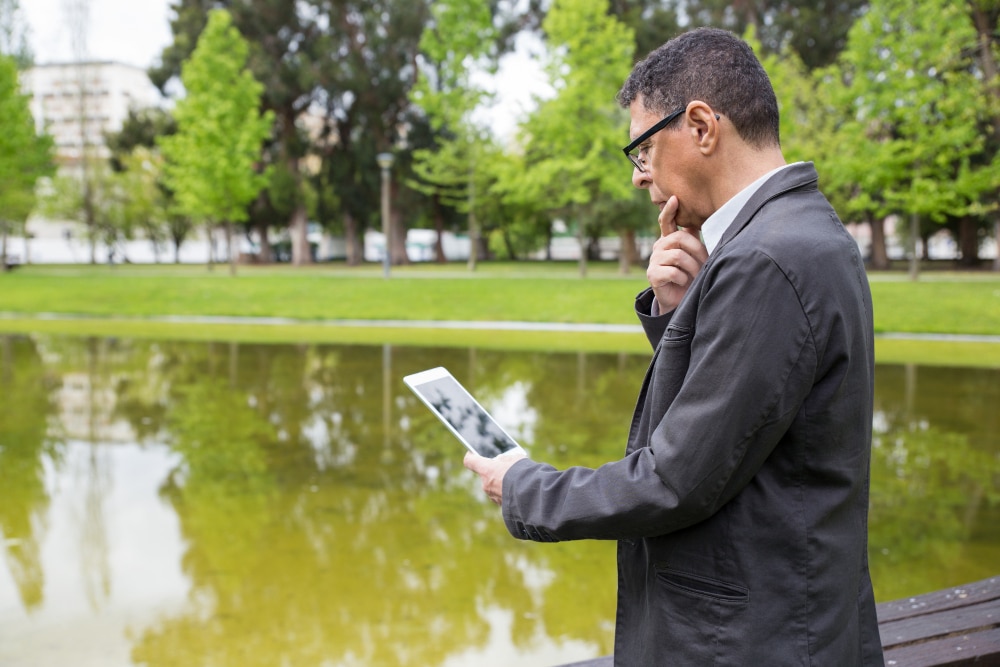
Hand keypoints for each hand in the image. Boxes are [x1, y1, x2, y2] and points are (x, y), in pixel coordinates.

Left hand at [463, 449, 526, 504]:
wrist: (532, 493)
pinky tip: (518, 488)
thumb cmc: (523, 472)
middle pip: (485, 474)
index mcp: (486, 470)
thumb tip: (500, 461)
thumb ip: (504, 459)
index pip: (470, 461)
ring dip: (501, 482)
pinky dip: (507, 491)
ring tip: (515, 478)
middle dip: (494, 470)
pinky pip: (501, 495)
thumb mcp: (515, 459)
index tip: (473, 452)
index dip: (471, 455)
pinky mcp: (500, 504)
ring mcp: (492, 496)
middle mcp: (486, 484)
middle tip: (506, 466)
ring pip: (493, 485)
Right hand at [646, 196, 707, 313]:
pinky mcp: (652, 274)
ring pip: (678, 256)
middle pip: (679, 238)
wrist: (679, 299)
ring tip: (697, 276)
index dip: (669, 211)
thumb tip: (706, 219)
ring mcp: (654, 260)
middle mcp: (659, 246)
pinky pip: (673, 272)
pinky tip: (684, 282)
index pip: (666, 221)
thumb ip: (694, 238)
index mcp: (669, 239)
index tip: (674, 199)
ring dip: (693, 267)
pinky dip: (683, 278)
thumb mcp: (693, 255)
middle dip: (697, 250)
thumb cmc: (689, 274)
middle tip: (706, 263)